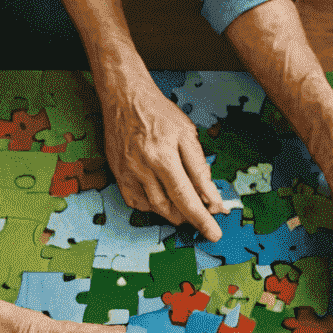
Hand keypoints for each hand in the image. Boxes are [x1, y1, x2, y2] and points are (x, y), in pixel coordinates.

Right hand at [98, 71, 227, 241]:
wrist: (125, 98)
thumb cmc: (159, 113)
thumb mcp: (187, 134)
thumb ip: (199, 168)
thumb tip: (211, 198)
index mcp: (163, 157)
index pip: (186, 197)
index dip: (202, 219)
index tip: (214, 234)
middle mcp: (142, 169)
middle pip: (170, 208)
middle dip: (190, 217)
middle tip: (204, 215)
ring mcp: (127, 174)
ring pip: (155, 208)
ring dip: (174, 212)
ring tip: (186, 204)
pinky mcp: (118, 175)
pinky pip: (137, 202)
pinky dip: (154, 206)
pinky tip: (164, 196)